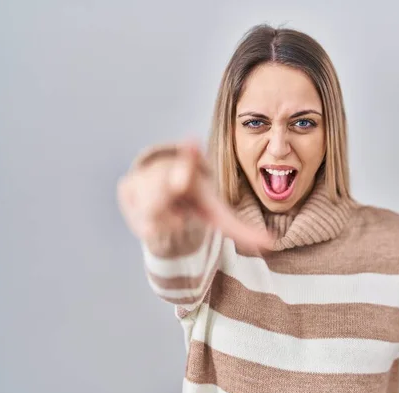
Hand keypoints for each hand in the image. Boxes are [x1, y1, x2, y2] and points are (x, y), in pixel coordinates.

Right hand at [117, 141, 273, 252]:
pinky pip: (136, 220)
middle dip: (163, 197)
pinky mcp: (126, 186)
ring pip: (150, 212)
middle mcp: (168, 168)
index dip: (190, 156)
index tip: (194, 141)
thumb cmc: (196, 203)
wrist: (164, 188)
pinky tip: (154, 216)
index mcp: (193, 170)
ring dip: (162, 222)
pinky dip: (147, 226)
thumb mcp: (217, 214)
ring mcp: (144, 176)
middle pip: (162, 190)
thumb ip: (242, 231)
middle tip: (175, 203)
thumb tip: (272, 245)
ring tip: (171, 215)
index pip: (190, 162)